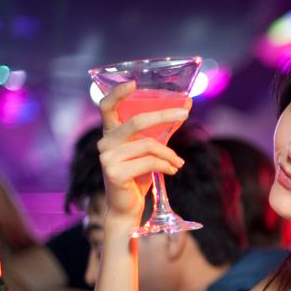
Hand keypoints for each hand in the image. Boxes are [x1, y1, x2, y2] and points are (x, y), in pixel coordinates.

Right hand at [96, 81, 189, 223]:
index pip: (106, 107)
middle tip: (184, 114)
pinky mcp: (114, 173)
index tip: (133, 83)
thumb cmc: (138, 176)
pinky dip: (166, 165)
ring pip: (148, 145)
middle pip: (136, 122)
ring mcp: (107, 158)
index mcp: (110, 135)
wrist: (127, 207)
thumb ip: (161, 130)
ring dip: (170, 154)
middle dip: (163, 116)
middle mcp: (105, 143)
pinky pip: (149, 162)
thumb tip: (185, 106)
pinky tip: (172, 171)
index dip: (117, 93)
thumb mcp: (148, 151)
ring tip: (178, 163)